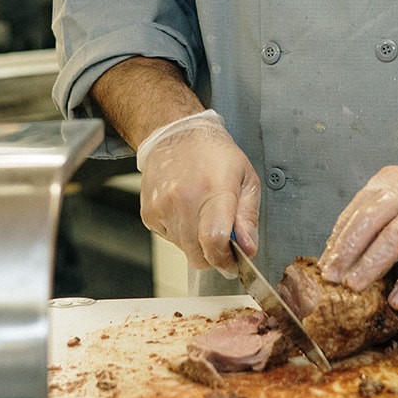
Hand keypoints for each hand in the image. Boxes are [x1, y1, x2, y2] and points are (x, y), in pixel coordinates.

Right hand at [136, 110, 260, 277]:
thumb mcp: (246, 179)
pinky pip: (169, 240)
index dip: (226, 260)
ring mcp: (162, 207)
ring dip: (197, 244)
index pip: (215, 240)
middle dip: (214, 256)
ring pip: (184, 250)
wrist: (177, 135)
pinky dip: (181, 234)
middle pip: (199, 254)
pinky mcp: (149, 213)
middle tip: (223, 241)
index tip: (234, 262)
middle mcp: (184, 200)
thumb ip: (248, 218)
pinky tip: (187, 211)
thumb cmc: (215, 154)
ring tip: (203, 216)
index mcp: (214, 190)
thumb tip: (248, 249)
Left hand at [319, 143, 397, 308]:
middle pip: (369, 220)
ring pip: (395, 236)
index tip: (324, 264)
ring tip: (355, 287)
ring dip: (372, 264)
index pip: (356, 210)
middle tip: (330, 278)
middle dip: (347, 251)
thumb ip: (379, 212)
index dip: (338, 239)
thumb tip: (345, 250)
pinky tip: (397, 299)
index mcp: (390, 181)